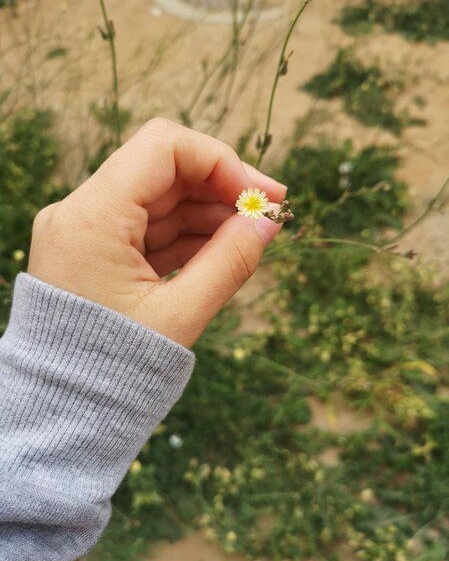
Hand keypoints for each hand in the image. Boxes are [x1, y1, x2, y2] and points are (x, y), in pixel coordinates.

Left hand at [28, 119, 285, 346]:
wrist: (64, 412)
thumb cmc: (115, 371)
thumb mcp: (180, 316)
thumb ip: (229, 263)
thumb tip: (268, 225)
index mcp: (92, 219)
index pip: (162, 148)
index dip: (221, 161)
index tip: (262, 194)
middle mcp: (82, 214)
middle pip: (163, 172)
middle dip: (221, 187)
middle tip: (271, 212)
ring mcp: (87, 232)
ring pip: (160, 200)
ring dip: (209, 213)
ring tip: (252, 237)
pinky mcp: (96, 252)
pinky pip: (149, 230)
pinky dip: (188, 235)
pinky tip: (223, 248)